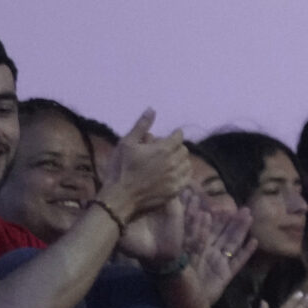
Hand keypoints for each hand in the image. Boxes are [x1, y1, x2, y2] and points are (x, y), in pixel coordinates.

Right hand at [98, 110, 190, 224]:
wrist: (120, 198)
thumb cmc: (120, 168)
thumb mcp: (126, 144)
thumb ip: (141, 126)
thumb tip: (152, 109)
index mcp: (164, 149)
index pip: (178, 136)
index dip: (174, 134)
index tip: (170, 135)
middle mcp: (174, 162)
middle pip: (183, 149)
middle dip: (176, 147)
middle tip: (166, 149)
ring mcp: (176, 177)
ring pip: (187, 163)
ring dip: (180, 160)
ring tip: (169, 161)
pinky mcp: (176, 190)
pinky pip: (187, 177)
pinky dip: (183, 173)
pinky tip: (174, 173)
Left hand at [173, 195, 256, 307]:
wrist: (183, 306)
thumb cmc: (177, 280)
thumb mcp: (179, 252)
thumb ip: (190, 234)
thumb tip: (201, 213)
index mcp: (194, 249)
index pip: (207, 229)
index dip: (217, 218)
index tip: (226, 206)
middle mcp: (207, 255)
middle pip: (223, 235)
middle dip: (234, 221)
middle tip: (245, 208)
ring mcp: (217, 265)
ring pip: (232, 244)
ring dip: (242, 231)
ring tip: (250, 218)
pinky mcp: (225, 276)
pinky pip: (238, 262)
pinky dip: (246, 253)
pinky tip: (254, 242)